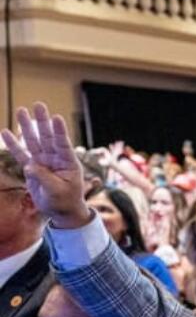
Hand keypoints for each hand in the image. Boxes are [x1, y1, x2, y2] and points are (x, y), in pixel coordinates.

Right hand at [0, 103, 89, 227]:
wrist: (61, 211)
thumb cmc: (65, 200)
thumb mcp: (58, 191)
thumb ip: (44, 178)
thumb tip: (28, 166)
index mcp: (68, 162)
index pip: (63, 144)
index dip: (60, 131)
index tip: (56, 117)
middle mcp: (55, 158)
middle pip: (47, 137)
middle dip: (42, 121)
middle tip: (38, 105)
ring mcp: (43, 161)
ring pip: (33, 141)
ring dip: (26, 127)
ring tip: (21, 110)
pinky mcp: (32, 168)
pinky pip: (21, 154)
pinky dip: (13, 144)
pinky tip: (5, 132)